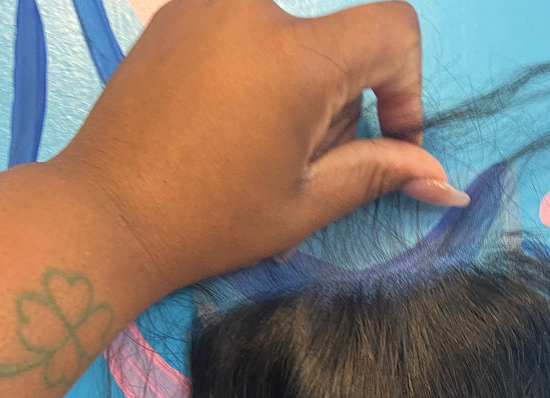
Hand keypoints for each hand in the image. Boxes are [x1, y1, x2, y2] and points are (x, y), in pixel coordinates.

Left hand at [49, 0, 467, 294]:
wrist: (103, 214)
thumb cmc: (206, 223)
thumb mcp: (303, 205)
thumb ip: (378, 174)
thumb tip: (446, 183)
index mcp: (294, 57)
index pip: (392, 31)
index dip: (409, 90)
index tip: (391, 142)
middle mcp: (253, 7)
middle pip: (340, 44)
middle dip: (340, 106)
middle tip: (297, 167)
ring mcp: (208, 3)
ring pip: (296, 38)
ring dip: (299, 91)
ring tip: (254, 152)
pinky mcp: (179, 12)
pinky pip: (249, 30)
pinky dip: (259, 72)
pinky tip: (225, 127)